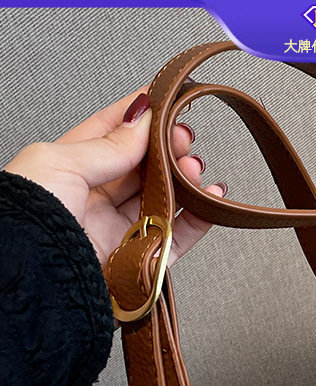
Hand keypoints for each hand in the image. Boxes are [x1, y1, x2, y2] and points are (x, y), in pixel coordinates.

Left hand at [4, 88, 224, 267]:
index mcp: (67, 171)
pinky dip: (200, 218)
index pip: (109, 134)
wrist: (35, 280)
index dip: (138, 116)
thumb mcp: (59, 163)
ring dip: (186, 180)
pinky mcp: (142, 261)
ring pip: (164, 198)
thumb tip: (141, 121)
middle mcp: (94, 201)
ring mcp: (120, 231)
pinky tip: (210, 197)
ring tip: (195, 166)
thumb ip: (106, 145)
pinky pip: (179, 237)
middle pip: (143, 167)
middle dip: (168, 148)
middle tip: (183, 137)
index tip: (165, 99)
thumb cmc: (28, 219)